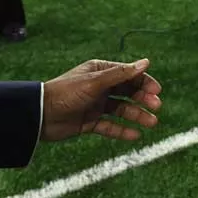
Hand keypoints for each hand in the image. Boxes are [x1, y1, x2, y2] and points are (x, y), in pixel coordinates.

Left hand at [41, 58, 161, 141]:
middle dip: (143, 99)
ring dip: (137, 115)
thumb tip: (146, 62)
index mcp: (101, 71)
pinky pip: (110, 126)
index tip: (157, 91)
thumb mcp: (96, 82)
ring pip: (121, 110)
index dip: (144, 82)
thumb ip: (122, 74)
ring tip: (152, 124)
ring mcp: (95, 105)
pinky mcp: (89, 122)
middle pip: (127, 92)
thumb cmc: (66, 93)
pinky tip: (135, 135)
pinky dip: (122, 130)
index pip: (128, 75)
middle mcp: (100, 87)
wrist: (40, 116)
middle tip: (157, 107)